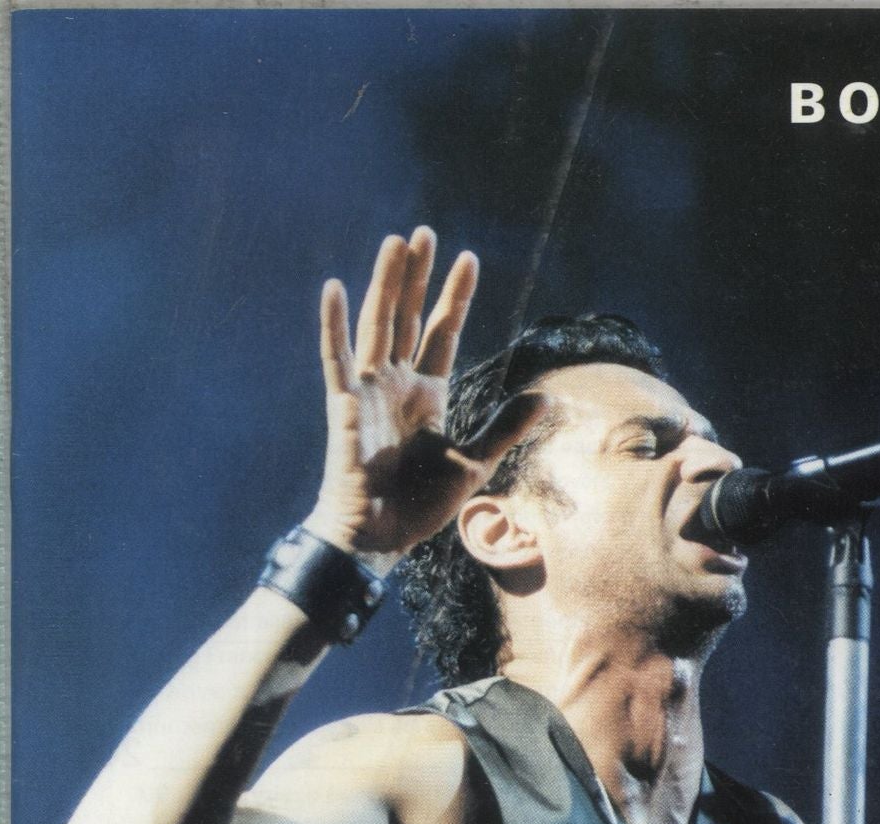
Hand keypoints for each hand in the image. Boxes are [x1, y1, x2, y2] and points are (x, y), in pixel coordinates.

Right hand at [304, 228, 544, 562]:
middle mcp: (396, 384)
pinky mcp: (344, 404)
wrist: (382, 536)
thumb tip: (546, 397)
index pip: (442, 332)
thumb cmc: (421, 506)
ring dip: (386, 283)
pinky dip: (333, 324)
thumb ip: (505, 427)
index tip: (469, 258)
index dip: (455, 297)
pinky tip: (334, 288)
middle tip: (426, 232)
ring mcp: (368, 390)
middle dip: (418, 275)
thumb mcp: (475, 462)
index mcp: (427, 394)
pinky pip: (336, 358)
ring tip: (396, 242)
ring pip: (378, 324)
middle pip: (407, 315)